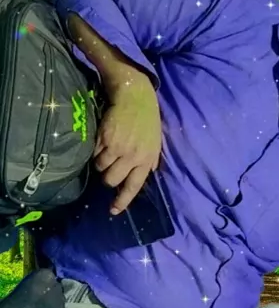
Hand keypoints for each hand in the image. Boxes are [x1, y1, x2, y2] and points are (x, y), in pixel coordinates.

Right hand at [95, 73, 161, 213]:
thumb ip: (150, 160)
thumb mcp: (155, 142)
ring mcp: (119, 148)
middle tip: (108, 166)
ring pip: (100, 167)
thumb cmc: (146, 120)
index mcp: (147, 160)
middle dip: (107, 176)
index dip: (122, 200)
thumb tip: (147, 174)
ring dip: (100, 162)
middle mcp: (133, 157)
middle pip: (111, 180)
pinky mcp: (106, 138)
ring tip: (106, 149)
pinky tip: (103, 139)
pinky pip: (94, 153)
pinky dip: (95, 149)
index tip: (113, 210)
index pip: (134, 186)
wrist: (135, 96)